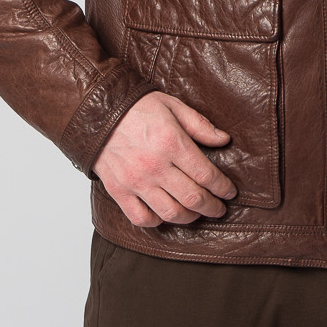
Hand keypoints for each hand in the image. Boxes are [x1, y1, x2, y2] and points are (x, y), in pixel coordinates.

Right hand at [91, 90, 237, 227]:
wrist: (97, 112)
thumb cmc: (136, 107)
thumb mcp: (172, 106)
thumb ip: (199, 124)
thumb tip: (223, 140)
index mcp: (171, 143)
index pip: (206, 174)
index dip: (222, 187)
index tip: (229, 192)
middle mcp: (155, 166)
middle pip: (192, 198)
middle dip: (212, 206)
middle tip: (220, 208)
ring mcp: (135, 181)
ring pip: (170, 212)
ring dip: (189, 217)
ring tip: (197, 213)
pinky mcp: (118, 191)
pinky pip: (141, 218)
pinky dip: (157, 221)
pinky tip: (165, 214)